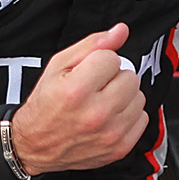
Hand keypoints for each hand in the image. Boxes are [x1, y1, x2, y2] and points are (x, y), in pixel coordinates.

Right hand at [8, 23, 149, 173]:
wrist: (35, 145)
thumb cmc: (46, 104)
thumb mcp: (58, 66)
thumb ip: (92, 45)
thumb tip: (121, 31)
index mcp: (77, 90)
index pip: (112, 58)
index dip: (99, 61)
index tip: (87, 72)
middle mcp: (96, 114)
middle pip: (130, 77)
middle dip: (114, 78)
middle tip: (95, 88)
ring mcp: (110, 134)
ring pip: (139, 97)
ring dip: (124, 97)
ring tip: (102, 103)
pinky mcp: (120, 148)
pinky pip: (143, 118)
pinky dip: (129, 116)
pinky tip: (110, 118)